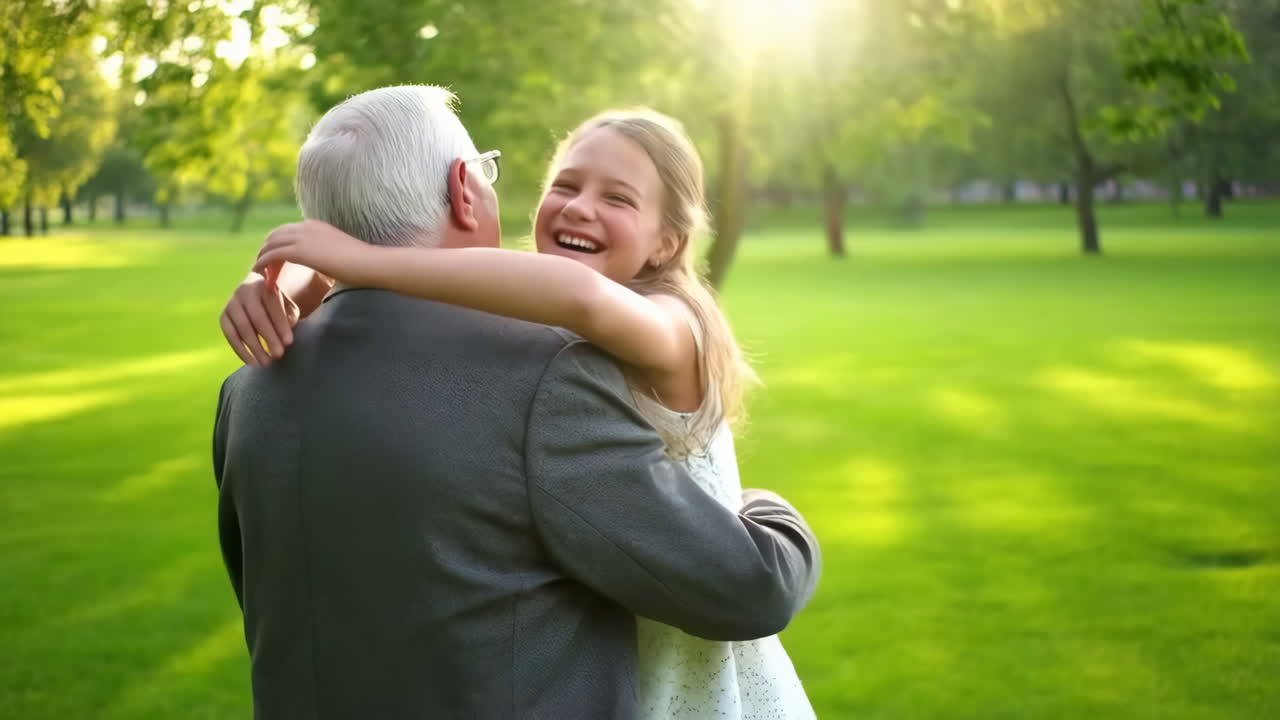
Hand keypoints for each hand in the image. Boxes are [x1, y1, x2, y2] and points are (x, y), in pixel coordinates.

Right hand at [219, 271, 299, 365]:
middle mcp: (244, 292)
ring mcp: (231, 304)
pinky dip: (240, 350)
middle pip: (257, 317)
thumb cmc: (275, 302)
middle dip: (269, 337)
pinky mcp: (223, 317)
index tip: (289, 342)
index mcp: (264, 285)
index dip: (280, 324)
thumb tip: (290, 325)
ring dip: (254, 347)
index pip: (272, 304)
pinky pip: (230, 335)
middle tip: (279, 355)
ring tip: (266, 362)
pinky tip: (252, 362)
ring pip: (242, 328)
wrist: (253, 292)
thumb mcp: (287, 304)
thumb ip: (290, 314)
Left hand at [252, 220, 368, 282]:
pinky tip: (261, 276)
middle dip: (266, 250)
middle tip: (263, 268)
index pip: (288, 231)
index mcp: (317, 226)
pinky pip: (272, 255)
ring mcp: (303, 237)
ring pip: (271, 244)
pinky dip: (263, 265)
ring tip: (260, 274)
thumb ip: (330, 256)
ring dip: (262, 259)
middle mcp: (307, 227)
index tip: (275, 261)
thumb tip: (332, 267)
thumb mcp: (343, 255)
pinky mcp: (300, 251)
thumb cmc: (364, 265)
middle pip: (275, 235)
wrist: (370, 264)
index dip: (278, 245)